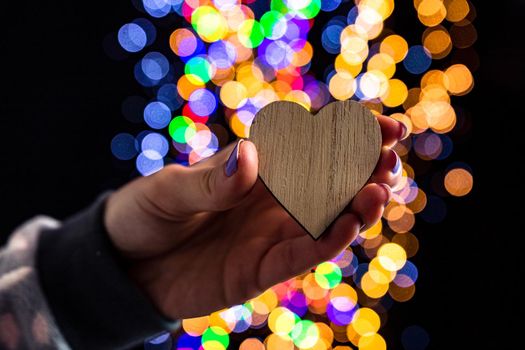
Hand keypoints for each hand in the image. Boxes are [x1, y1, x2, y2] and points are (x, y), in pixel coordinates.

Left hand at [104, 116, 405, 318]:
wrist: (126, 264)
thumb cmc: (146, 214)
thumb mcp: (169, 191)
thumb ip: (209, 180)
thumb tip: (250, 157)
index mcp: (255, 167)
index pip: (309, 145)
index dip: (348, 134)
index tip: (385, 126)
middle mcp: (272, 199)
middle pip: (330, 181)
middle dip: (364, 168)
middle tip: (390, 159)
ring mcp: (271, 234)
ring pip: (327, 218)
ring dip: (356, 205)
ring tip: (379, 190)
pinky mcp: (263, 268)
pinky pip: (303, 255)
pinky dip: (329, 241)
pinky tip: (350, 225)